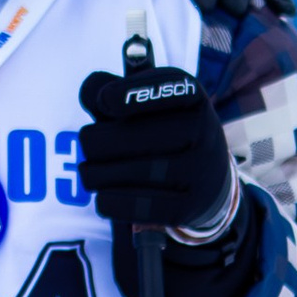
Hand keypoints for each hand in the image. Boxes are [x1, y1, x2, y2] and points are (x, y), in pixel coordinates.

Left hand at [76, 65, 238, 242]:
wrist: (208, 180)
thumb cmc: (161, 132)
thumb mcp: (143, 104)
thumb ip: (109, 90)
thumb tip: (92, 94)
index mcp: (193, 98)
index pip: (171, 88)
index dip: (133, 93)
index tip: (105, 100)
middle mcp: (203, 131)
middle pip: (134, 135)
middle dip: (96, 139)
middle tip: (88, 142)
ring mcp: (199, 172)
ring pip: (132, 173)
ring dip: (95, 173)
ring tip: (89, 171)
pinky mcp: (188, 207)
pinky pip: (138, 208)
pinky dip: (110, 202)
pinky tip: (102, 195)